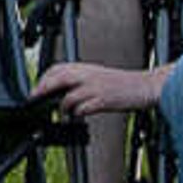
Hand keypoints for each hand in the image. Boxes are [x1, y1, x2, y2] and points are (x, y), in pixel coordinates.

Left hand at [35, 60, 163, 119]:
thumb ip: (80, 80)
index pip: (57, 69)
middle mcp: (88, 75)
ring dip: (62, 105)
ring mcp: (96, 88)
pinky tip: (79, 114)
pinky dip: (78, 112)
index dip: (43, 78)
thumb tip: (61, 90)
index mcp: (86, 68)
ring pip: (69, 96)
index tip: (36, 89)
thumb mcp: (98, 75)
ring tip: (63, 110)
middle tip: (35, 99)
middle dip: (43, 89)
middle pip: (58, 79)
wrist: (146, 85)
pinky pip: (84, 108)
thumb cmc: (123, 83)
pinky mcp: (105, 100)